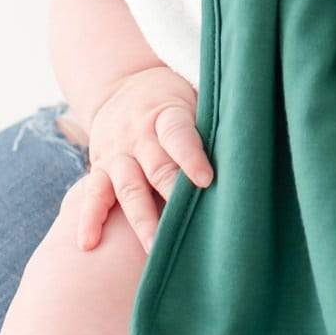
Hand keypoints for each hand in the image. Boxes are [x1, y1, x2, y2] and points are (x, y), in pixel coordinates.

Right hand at [64, 65, 212, 252]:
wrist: (121, 86)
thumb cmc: (173, 98)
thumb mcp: (193, 95)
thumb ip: (210, 121)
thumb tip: (247, 144)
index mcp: (165, 113)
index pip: (178, 135)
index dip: (191, 157)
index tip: (206, 180)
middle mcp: (137, 134)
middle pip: (155, 167)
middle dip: (170, 195)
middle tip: (185, 226)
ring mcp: (117, 154)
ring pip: (127, 188)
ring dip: (141, 219)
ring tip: (154, 248)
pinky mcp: (99, 169)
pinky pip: (92, 195)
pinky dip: (89, 219)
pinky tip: (88, 244)